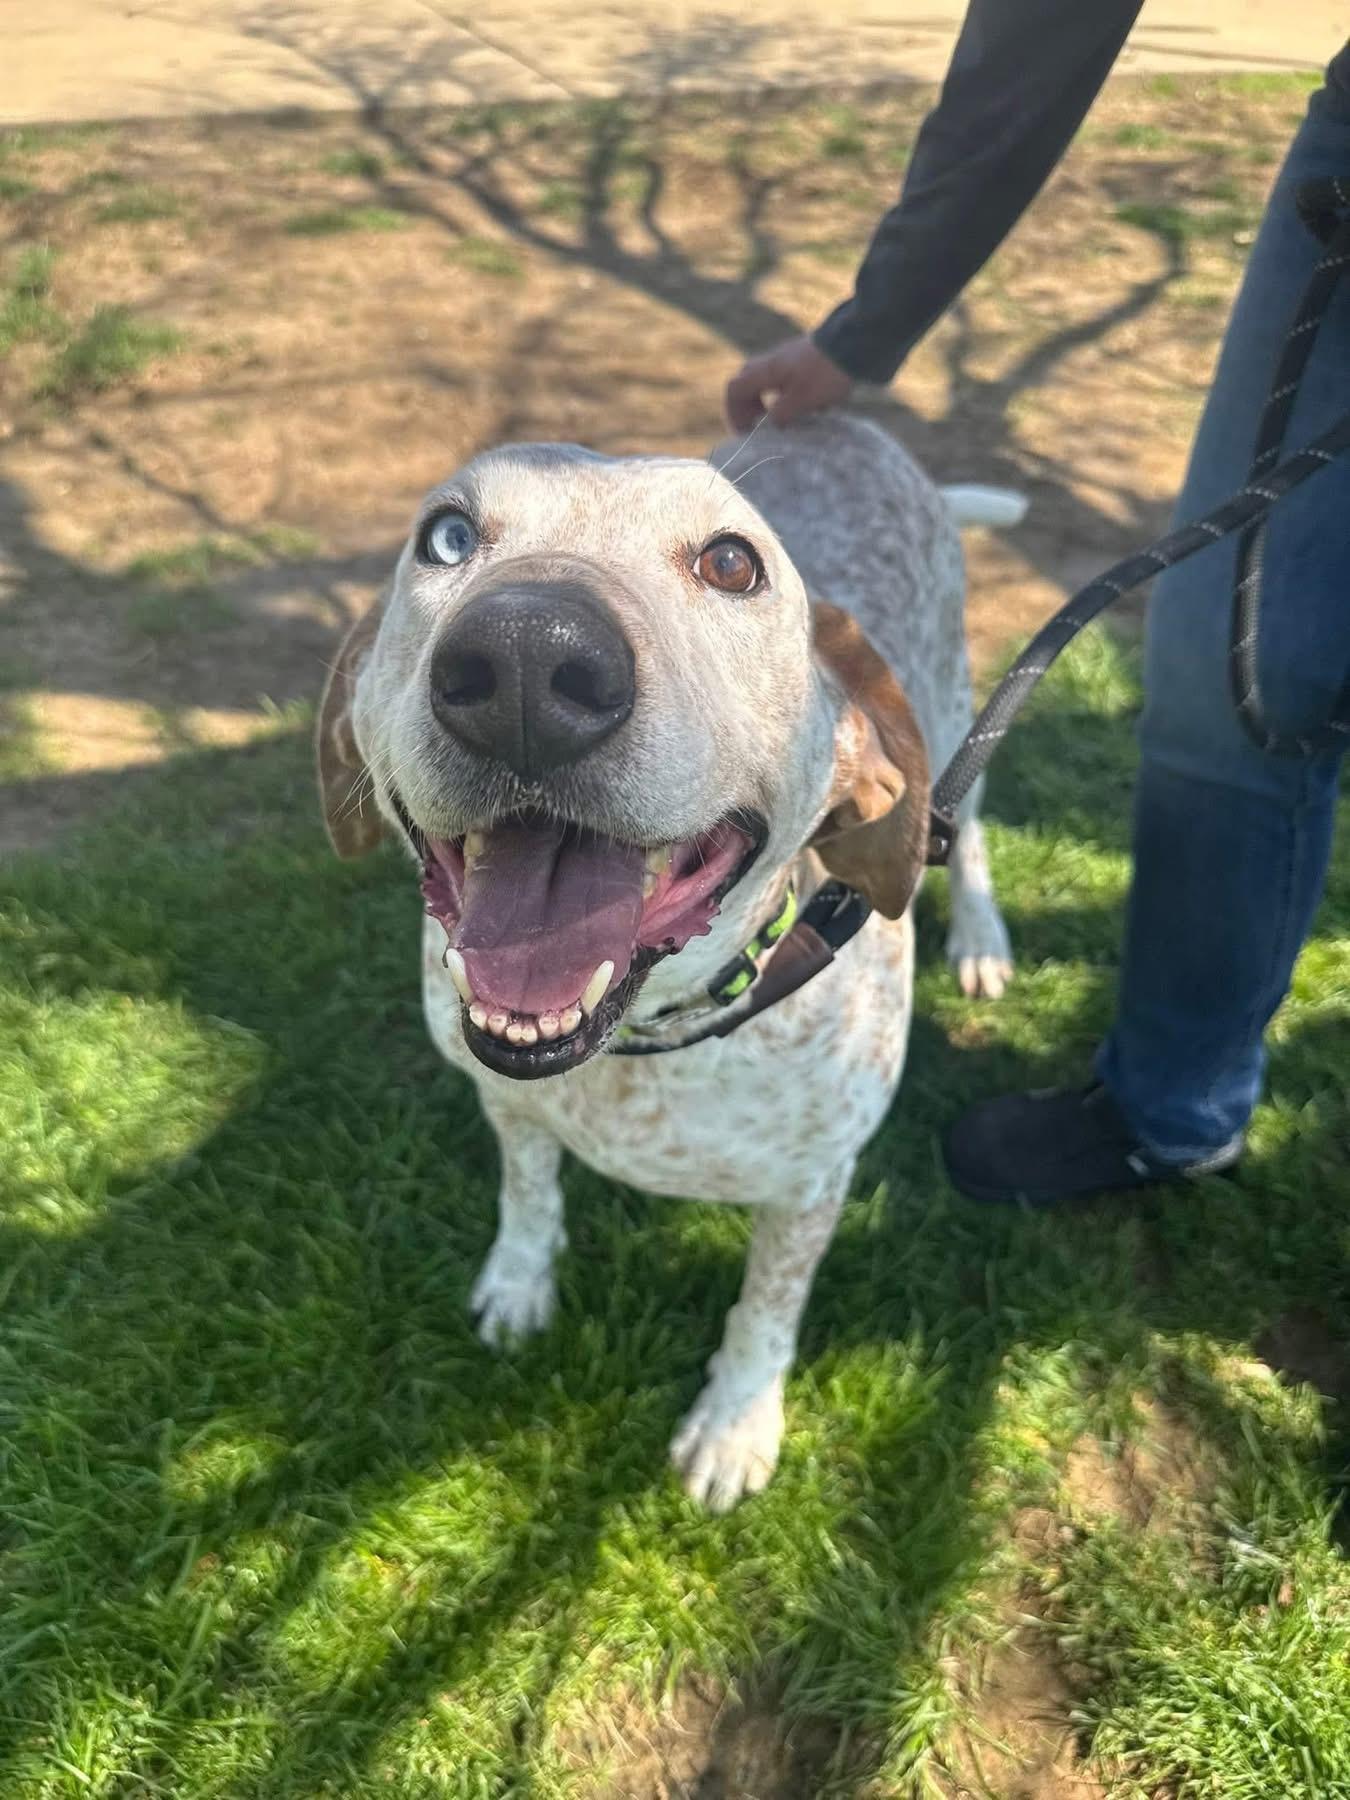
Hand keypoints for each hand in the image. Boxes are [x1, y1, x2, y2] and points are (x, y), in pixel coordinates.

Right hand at [724, 335, 852, 431]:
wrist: (854, 344)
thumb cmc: (824, 374)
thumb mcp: (800, 401)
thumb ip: (780, 415)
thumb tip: (772, 423)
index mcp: (765, 370)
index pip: (734, 390)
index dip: (734, 413)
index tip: (747, 432)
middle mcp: (770, 361)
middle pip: (747, 384)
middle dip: (750, 408)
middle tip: (761, 427)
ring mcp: (786, 358)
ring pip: (766, 382)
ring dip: (769, 403)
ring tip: (786, 420)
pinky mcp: (802, 358)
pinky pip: (784, 379)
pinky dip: (787, 396)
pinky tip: (808, 407)